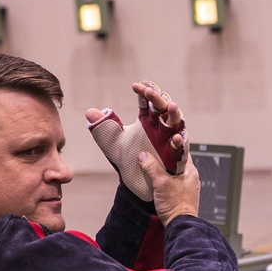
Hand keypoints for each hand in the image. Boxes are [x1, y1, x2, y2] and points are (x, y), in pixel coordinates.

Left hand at [86, 80, 189, 201]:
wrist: (136, 184)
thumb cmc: (128, 160)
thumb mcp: (112, 143)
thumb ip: (103, 128)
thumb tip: (90, 112)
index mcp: (147, 121)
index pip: (147, 102)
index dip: (143, 93)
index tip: (136, 86)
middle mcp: (161, 128)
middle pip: (163, 108)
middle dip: (158, 99)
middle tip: (150, 92)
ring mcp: (170, 141)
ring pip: (177, 124)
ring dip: (175, 115)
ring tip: (172, 106)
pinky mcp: (176, 157)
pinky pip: (181, 149)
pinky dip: (180, 142)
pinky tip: (177, 138)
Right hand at [139, 151, 199, 225]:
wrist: (180, 225)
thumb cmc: (175, 205)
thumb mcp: (161, 183)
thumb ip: (152, 167)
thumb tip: (143, 155)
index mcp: (190, 171)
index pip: (182, 151)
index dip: (172, 145)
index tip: (161, 141)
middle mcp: (191, 178)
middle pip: (176, 162)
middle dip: (164, 158)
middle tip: (152, 154)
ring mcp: (187, 187)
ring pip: (174, 172)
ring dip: (164, 170)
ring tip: (151, 167)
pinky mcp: (182, 196)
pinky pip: (173, 182)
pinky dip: (165, 180)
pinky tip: (155, 181)